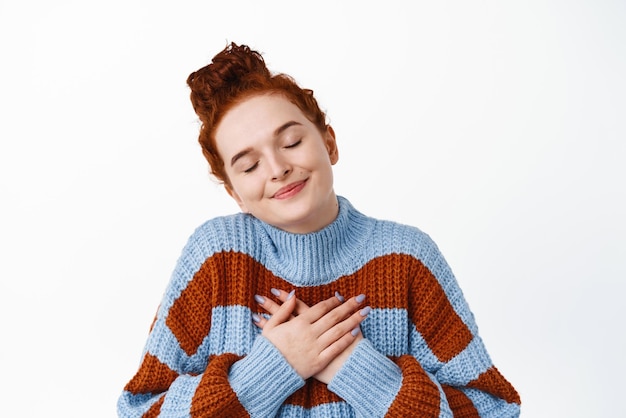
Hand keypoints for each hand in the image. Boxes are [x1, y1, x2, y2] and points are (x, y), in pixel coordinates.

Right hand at [253, 289, 368, 382]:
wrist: (269, 373)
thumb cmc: (269, 348)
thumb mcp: (271, 326)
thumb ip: (283, 309)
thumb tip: (294, 294)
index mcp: (298, 324)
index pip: (320, 308)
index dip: (333, 302)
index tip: (342, 297)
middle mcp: (309, 334)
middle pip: (333, 317)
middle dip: (349, 306)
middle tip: (361, 298)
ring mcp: (315, 348)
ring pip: (338, 331)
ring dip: (353, 320)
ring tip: (365, 312)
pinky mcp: (319, 362)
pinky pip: (336, 348)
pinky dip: (346, 339)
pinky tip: (355, 331)